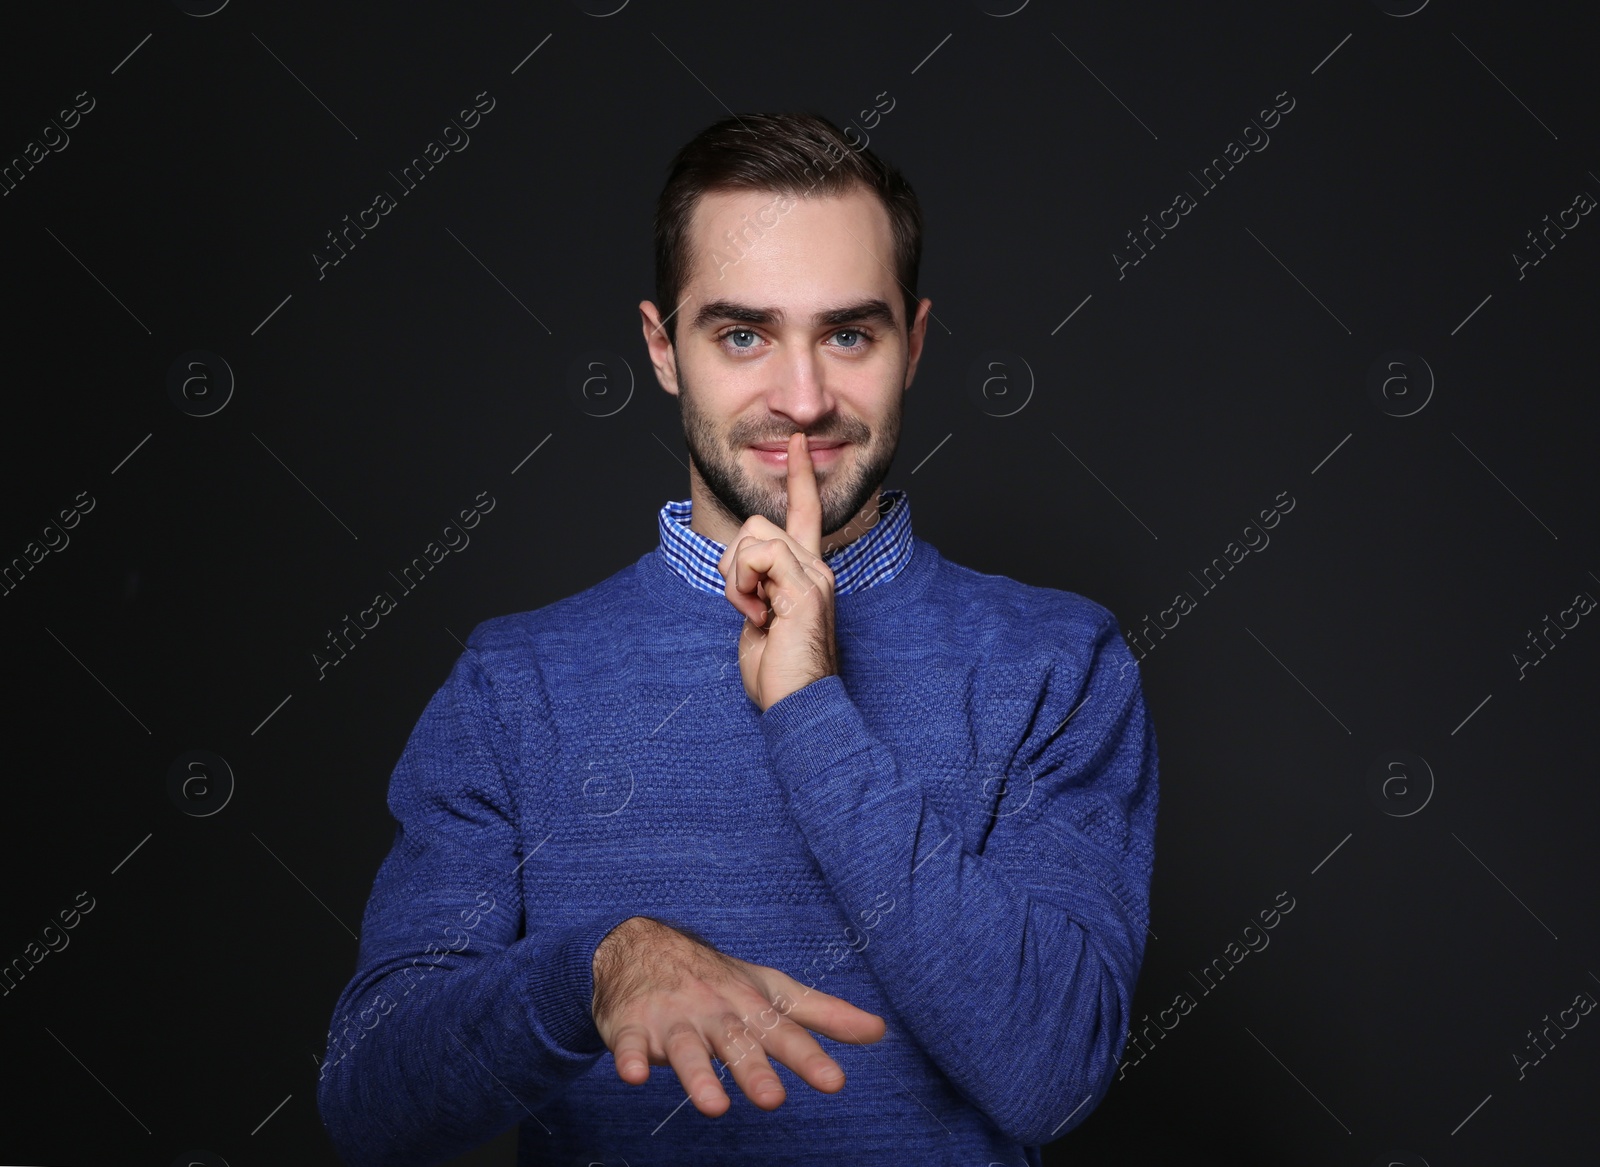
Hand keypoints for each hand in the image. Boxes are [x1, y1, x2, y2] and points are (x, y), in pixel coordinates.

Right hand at [590, 916, 885, 1116]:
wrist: (640, 945)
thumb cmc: (717, 977)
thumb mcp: (771, 990)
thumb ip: (822, 1015)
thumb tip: (880, 1031)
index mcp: (749, 1005)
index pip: (784, 1034)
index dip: (809, 1058)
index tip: (834, 1081)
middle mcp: (714, 1012)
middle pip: (736, 1042)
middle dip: (754, 1071)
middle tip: (774, 1100)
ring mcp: (672, 1019)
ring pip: (685, 1048)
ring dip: (697, 1075)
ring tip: (713, 1105)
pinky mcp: (631, 1026)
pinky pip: (628, 1044)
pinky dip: (629, 1057)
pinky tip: (633, 1074)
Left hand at [718, 432, 839, 711]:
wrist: (798, 704)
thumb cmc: (779, 673)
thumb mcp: (759, 620)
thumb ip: (756, 587)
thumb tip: (742, 572)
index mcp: (807, 573)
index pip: (806, 513)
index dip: (801, 477)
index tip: (798, 444)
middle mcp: (817, 568)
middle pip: (758, 524)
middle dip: (734, 561)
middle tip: (747, 605)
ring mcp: (814, 576)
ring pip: (754, 536)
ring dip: (737, 576)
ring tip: (755, 613)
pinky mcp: (805, 587)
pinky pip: (757, 557)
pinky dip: (743, 584)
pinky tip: (758, 614)